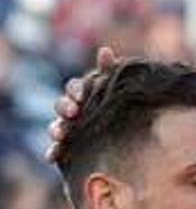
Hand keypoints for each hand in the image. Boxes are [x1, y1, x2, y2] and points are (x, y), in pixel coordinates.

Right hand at [45, 47, 120, 161]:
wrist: (131, 138)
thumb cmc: (120, 106)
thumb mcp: (117, 89)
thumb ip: (109, 71)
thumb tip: (104, 50)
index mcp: (83, 95)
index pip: (74, 88)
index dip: (76, 90)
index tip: (82, 95)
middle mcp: (72, 111)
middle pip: (62, 106)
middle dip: (64, 108)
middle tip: (73, 112)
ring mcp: (68, 129)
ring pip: (56, 127)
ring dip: (56, 129)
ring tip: (61, 134)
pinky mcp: (68, 149)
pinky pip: (56, 151)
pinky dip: (52, 152)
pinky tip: (51, 157)